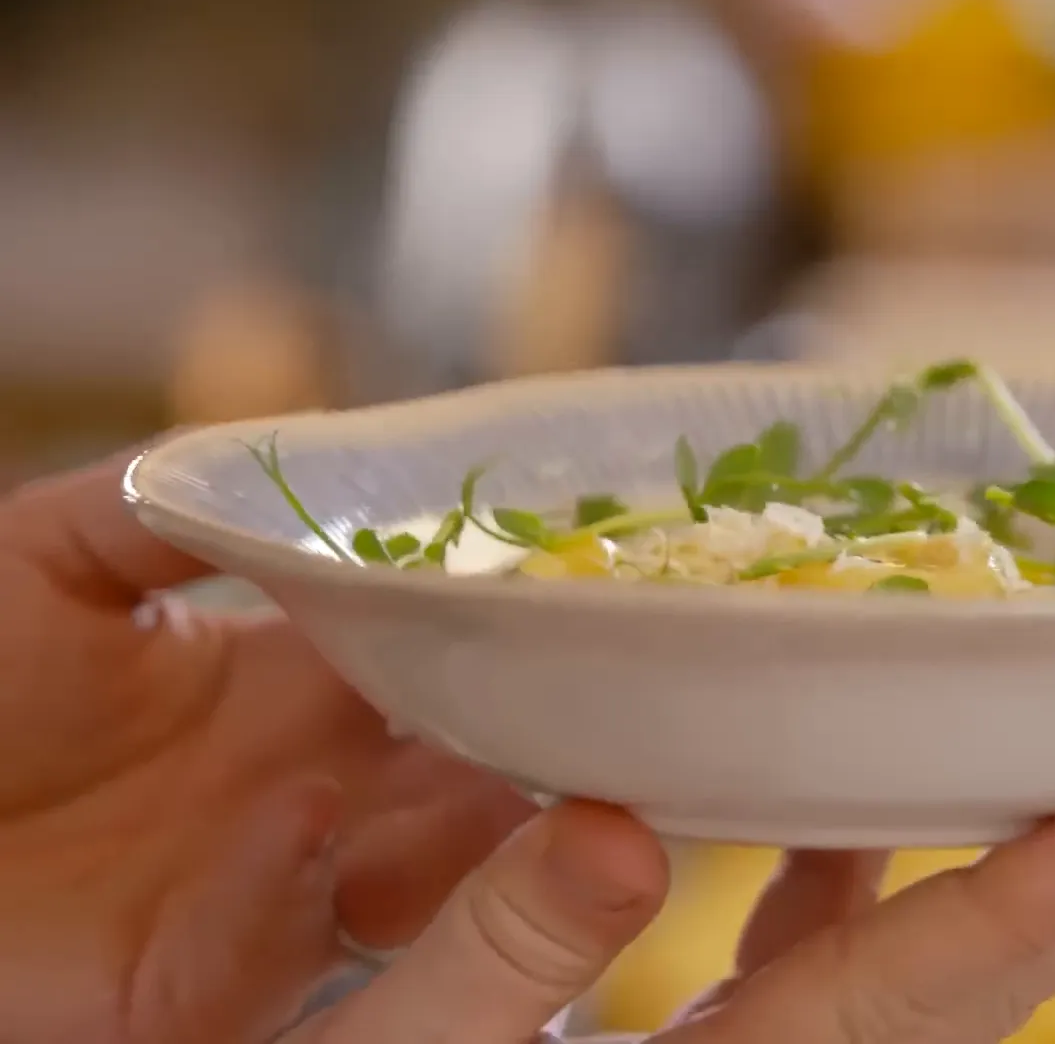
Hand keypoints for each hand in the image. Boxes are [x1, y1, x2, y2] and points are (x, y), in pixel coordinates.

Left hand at [0, 453, 535, 1041]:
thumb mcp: (45, 562)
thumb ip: (168, 506)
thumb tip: (307, 455)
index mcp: (298, 686)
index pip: (445, 658)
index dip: (515, 633)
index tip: (588, 602)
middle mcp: (317, 785)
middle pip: (474, 771)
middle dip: (550, 748)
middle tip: (615, 712)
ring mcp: (272, 887)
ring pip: (422, 874)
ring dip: (479, 839)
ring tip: (524, 792)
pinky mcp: (200, 982)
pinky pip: (271, 943)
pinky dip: (291, 884)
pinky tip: (304, 815)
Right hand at [292, 784, 1054, 1042]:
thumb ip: (489, 958)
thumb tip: (620, 832)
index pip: (890, 1002)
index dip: (1022, 912)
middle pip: (976, 985)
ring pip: (924, 954)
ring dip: (1033, 863)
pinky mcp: (711, 1034)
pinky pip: (820, 943)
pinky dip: (868, 864)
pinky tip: (882, 786)